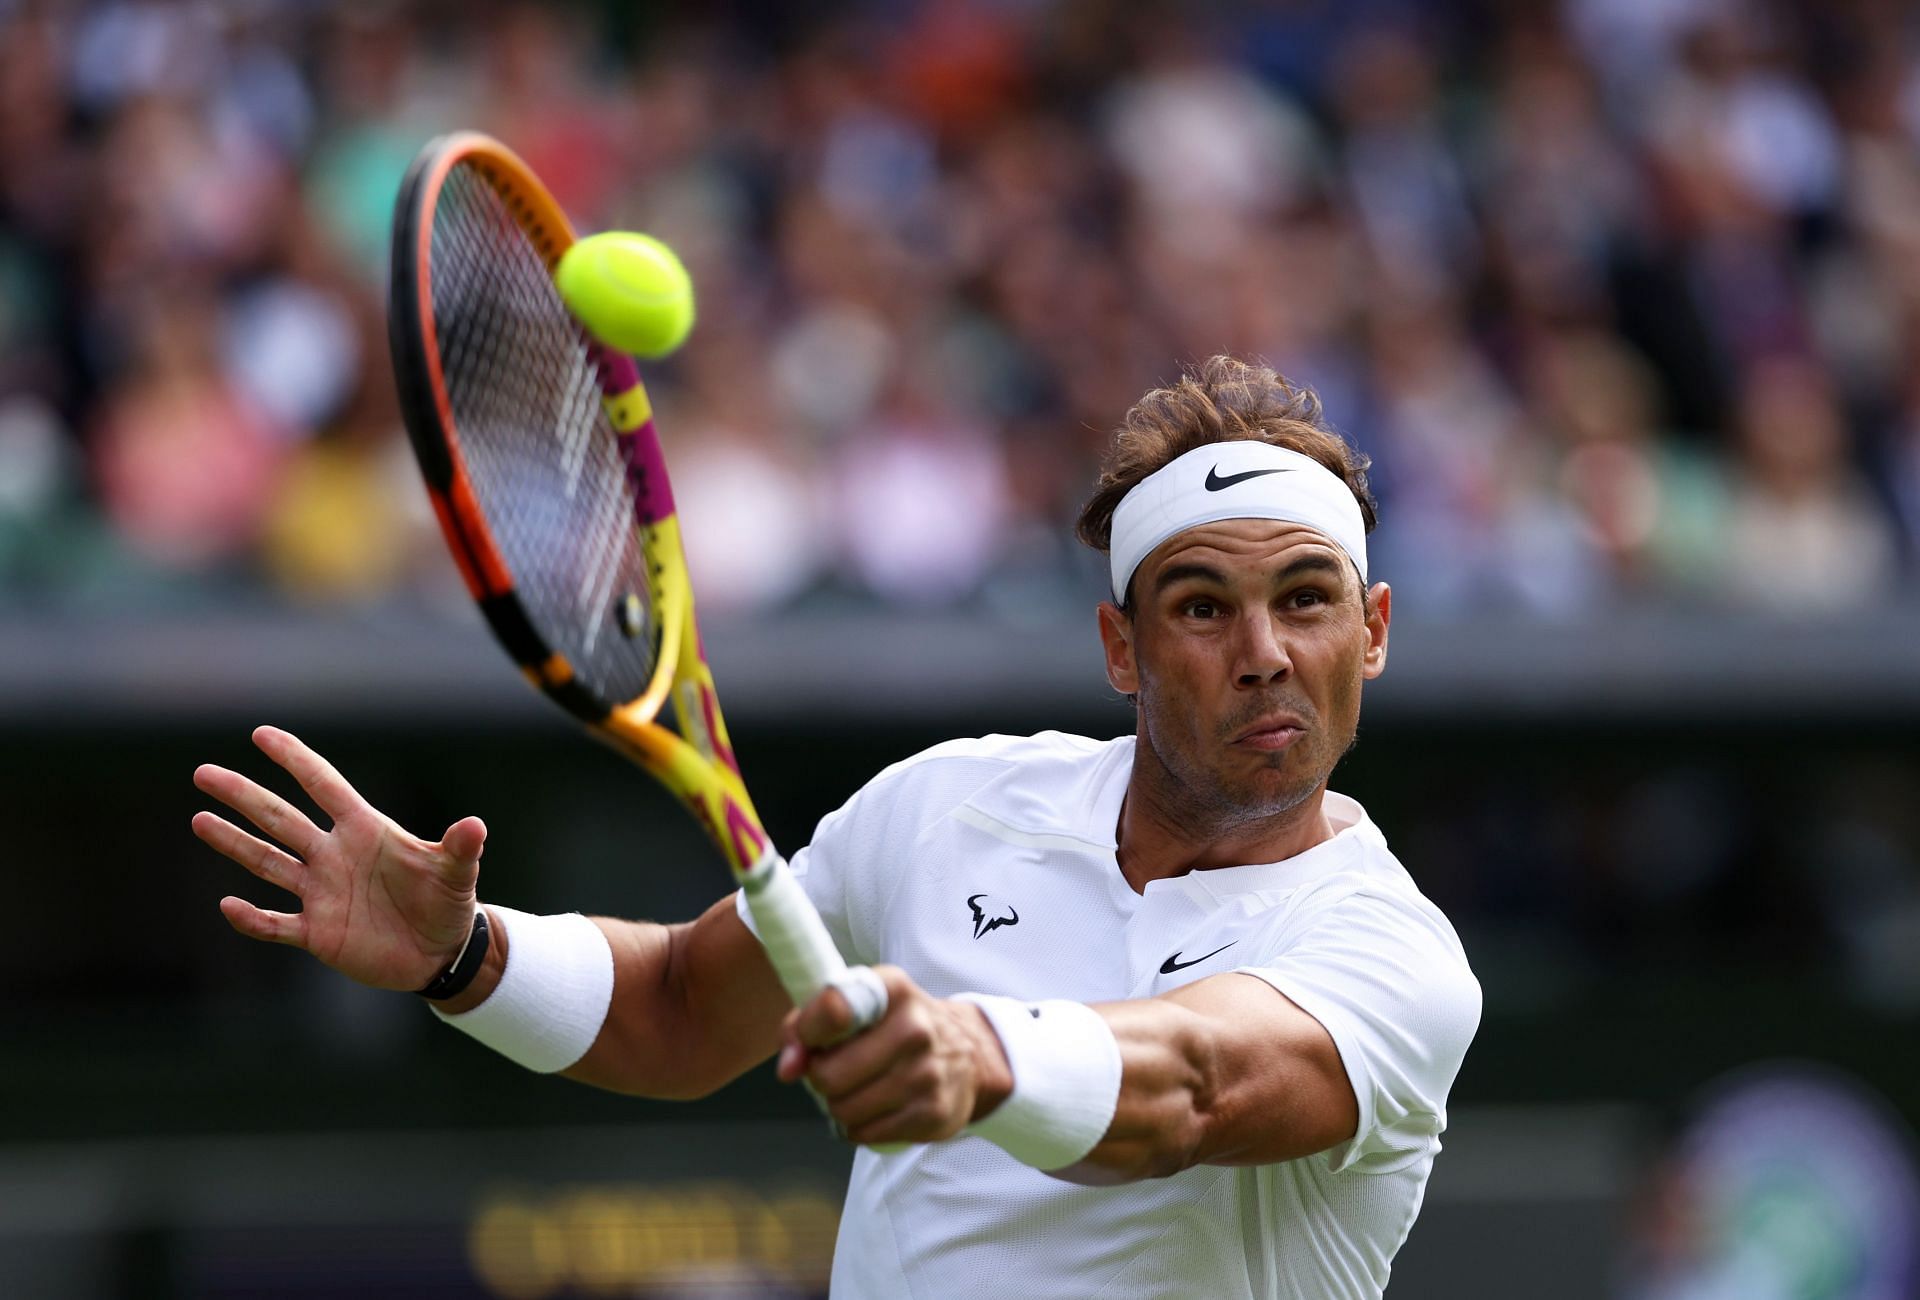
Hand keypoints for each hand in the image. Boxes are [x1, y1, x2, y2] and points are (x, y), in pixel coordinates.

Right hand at [192, 725, 486, 990]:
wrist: (441, 953)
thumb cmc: (447, 902)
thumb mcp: (457, 873)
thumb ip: (460, 849)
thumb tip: (476, 825)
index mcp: (364, 830)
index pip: (323, 785)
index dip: (295, 759)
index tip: (261, 734)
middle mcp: (334, 856)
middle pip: (280, 819)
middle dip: (244, 796)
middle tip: (204, 772)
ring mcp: (321, 893)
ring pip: (268, 863)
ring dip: (235, 843)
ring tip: (199, 819)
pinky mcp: (317, 933)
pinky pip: (276, 924)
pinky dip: (252, 919)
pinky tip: (228, 906)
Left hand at [777, 966, 1013, 1145]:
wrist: (969, 1054)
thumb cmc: (895, 1027)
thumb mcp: (858, 1005)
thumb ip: (808, 1024)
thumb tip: (787, 1067)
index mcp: (891, 990)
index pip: (834, 1008)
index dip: (806, 1031)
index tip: (804, 1043)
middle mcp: (914, 1028)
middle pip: (829, 1075)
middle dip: (820, 1079)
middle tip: (834, 1071)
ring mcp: (926, 1074)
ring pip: (844, 1110)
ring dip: (838, 1106)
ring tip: (856, 1090)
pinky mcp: (933, 1114)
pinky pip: (865, 1134)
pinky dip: (858, 1127)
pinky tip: (874, 1109)